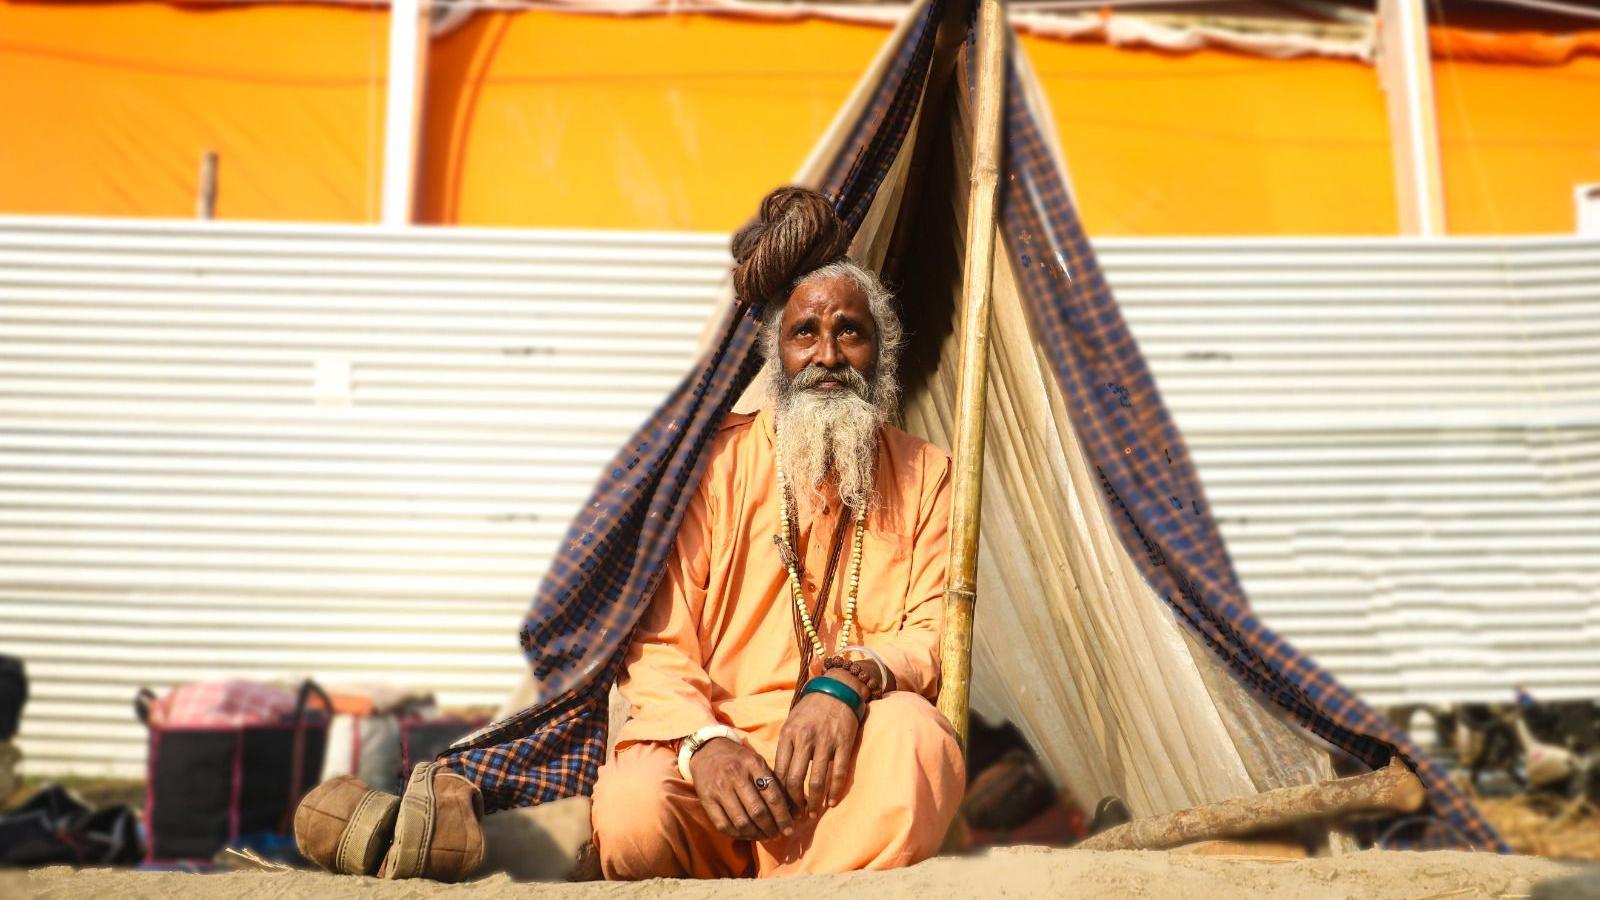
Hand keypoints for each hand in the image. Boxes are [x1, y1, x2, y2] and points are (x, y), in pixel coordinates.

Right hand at [687, 737, 793, 840]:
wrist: (707, 750)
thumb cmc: (739, 759)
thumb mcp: (757, 762)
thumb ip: (773, 783)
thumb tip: (793, 810)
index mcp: (752, 764)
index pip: (772, 795)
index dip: (783, 816)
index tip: (790, 827)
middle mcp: (735, 775)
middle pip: (758, 811)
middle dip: (771, 828)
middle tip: (779, 834)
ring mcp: (719, 788)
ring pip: (741, 822)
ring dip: (757, 834)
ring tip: (766, 836)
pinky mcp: (706, 800)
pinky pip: (724, 825)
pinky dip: (739, 835)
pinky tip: (748, 834)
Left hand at [774, 677, 862, 818]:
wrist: (837, 690)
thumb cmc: (810, 710)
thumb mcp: (791, 724)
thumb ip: (785, 748)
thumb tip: (777, 779)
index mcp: (788, 735)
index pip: (778, 772)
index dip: (778, 794)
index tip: (779, 807)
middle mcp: (805, 739)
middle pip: (794, 780)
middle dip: (793, 804)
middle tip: (794, 816)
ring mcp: (825, 742)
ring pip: (816, 781)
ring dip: (814, 802)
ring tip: (812, 813)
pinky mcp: (844, 744)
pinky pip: (838, 773)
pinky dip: (834, 791)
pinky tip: (831, 802)